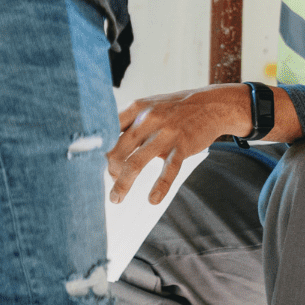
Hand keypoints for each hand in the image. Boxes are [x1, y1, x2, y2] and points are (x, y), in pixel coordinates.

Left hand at [107, 85, 247, 204]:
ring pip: (135, 163)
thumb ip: (129, 123)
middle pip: (116, 150)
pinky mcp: (181, 145)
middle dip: (109, 171)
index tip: (92, 164)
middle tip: (111, 182)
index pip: (106, 130)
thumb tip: (105, 146)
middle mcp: (147, 119)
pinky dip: (159, 187)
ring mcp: (165, 132)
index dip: (97, 150)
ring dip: (122, 185)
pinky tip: (153, 199)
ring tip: (116, 199)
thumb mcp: (150, 106)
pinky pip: (168, 170)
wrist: (213, 104)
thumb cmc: (176, 109)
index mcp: (136, 107)